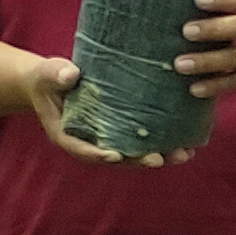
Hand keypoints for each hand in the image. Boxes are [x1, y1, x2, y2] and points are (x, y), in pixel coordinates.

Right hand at [23, 54, 192, 167]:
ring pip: (134, 153)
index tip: (115, 156)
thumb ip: (57, 76)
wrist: (56, 81)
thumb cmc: (49, 78)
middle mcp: (90, 143)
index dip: (98, 155)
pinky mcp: (122, 130)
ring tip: (183, 154)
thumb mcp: (49, 75)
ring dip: (159, 155)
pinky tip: (187, 142)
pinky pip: (142, 141)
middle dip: (138, 160)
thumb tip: (71, 74)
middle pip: (115, 157)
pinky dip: (163, 143)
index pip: (83, 150)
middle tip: (159, 159)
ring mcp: (108, 138)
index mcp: (67, 136)